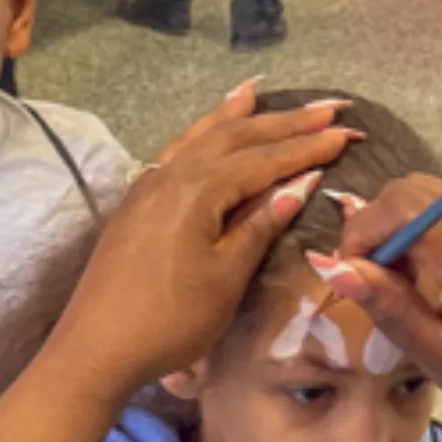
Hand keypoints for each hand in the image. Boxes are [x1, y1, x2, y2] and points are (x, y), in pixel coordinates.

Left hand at [39, 82, 359, 402]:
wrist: (96, 349)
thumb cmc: (169, 321)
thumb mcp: (225, 279)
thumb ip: (259, 228)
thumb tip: (296, 188)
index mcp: (198, 190)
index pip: (263, 160)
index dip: (306, 148)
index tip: (345, 134)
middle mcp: (171, 175)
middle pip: (234, 138)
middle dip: (282, 122)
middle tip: (326, 107)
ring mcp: (147, 186)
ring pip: (199, 137)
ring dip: (234, 116)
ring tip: (257, 91)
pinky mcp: (135, 204)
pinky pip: (175, 152)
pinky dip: (199, 134)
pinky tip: (205, 133)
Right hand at [312, 176, 441, 438]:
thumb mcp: (441, 357)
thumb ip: (389, 308)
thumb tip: (337, 270)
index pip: (400, 207)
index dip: (362, 233)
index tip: (350, 275)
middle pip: (414, 189)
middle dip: (379, 224)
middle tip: (374, 280)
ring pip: (435, 193)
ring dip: (404, 227)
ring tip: (403, 283)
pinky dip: (430, 229)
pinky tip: (433, 277)